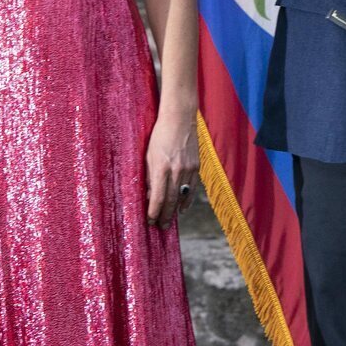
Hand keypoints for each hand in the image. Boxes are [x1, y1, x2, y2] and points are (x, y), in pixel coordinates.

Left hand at [146, 112, 198, 228]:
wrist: (180, 118)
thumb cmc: (159, 134)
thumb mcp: (148, 155)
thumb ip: (149, 176)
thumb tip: (149, 194)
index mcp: (161, 168)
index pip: (157, 197)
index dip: (153, 211)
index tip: (150, 221)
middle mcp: (176, 171)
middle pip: (170, 200)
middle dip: (165, 216)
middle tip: (161, 227)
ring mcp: (188, 169)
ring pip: (182, 196)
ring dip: (175, 210)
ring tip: (169, 220)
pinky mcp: (196, 166)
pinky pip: (192, 188)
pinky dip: (187, 200)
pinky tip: (182, 208)